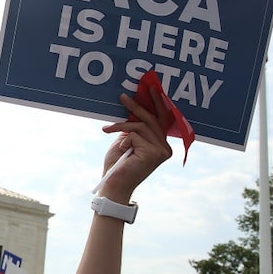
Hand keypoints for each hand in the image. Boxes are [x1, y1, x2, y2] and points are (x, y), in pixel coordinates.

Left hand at [99, 87, 171, 202]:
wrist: (113, 185)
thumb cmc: (117, 165)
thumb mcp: (126, 141)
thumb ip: (134, 128)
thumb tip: (134, 109)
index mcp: (160, 144)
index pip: (161, 120)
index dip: (157, 103)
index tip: (151, 88)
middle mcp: (165, 147)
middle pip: (153, 119)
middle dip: (137, 106)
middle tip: (123, 96)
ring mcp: (161, 151)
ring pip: (141, 126)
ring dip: (121, 126)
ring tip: (107, 130)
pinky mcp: (154, 153)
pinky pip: (135, 135)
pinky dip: (124, 140)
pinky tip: (122, 151)